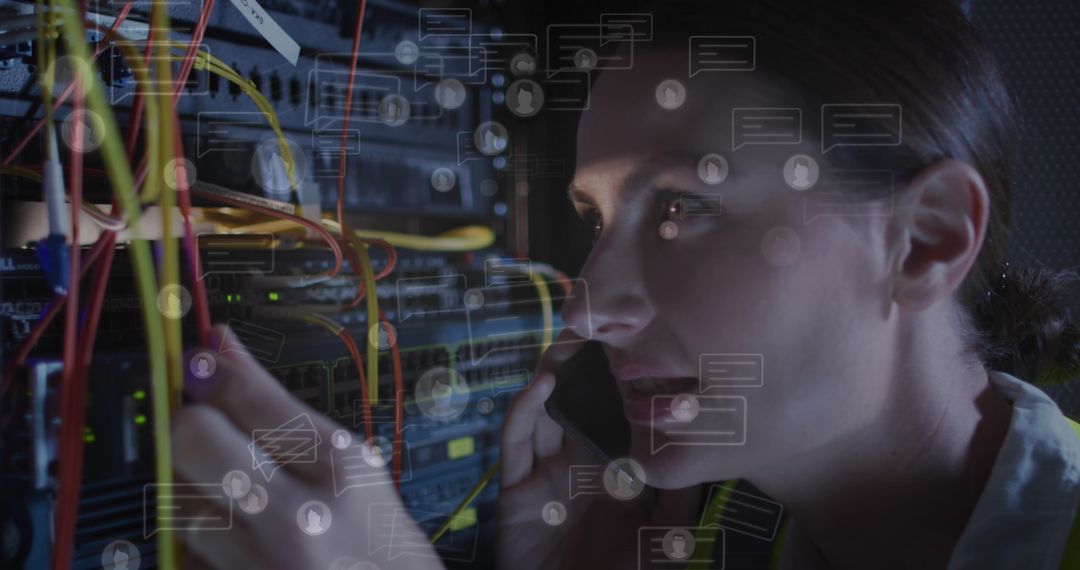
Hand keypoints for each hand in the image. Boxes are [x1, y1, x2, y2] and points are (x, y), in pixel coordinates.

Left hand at [172, 325, 442, 569]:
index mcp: (342, 467)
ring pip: (178, 500)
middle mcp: (300, 515)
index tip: (199, 362)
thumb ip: (282, 413)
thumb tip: (221, 348)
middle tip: (204, 433)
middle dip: (189, 426)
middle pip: (194, 437)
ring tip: (234, 504)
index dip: (211, 370)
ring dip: (195, 494)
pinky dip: (201, 546)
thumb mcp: (353, 470)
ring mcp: (262, 563)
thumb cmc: (381, 545)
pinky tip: (236, 546)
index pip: (248, 396)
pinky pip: (186, 554)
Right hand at [496, 330, 702, 569]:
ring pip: (544, 412)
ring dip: (550, 376)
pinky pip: (516, 441)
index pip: (613, 416)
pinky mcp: (516, 486)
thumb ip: (682, 500)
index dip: (619, 383)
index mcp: (610, 471)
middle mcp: (576, 464)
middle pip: (574, 403)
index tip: (633, 345)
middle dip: (580, 368)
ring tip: (565, 343)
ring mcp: (544, 472)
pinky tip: (541, 385)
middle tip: (592, 328)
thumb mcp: (664, 541)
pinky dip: (525, 410)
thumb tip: (709, 455)